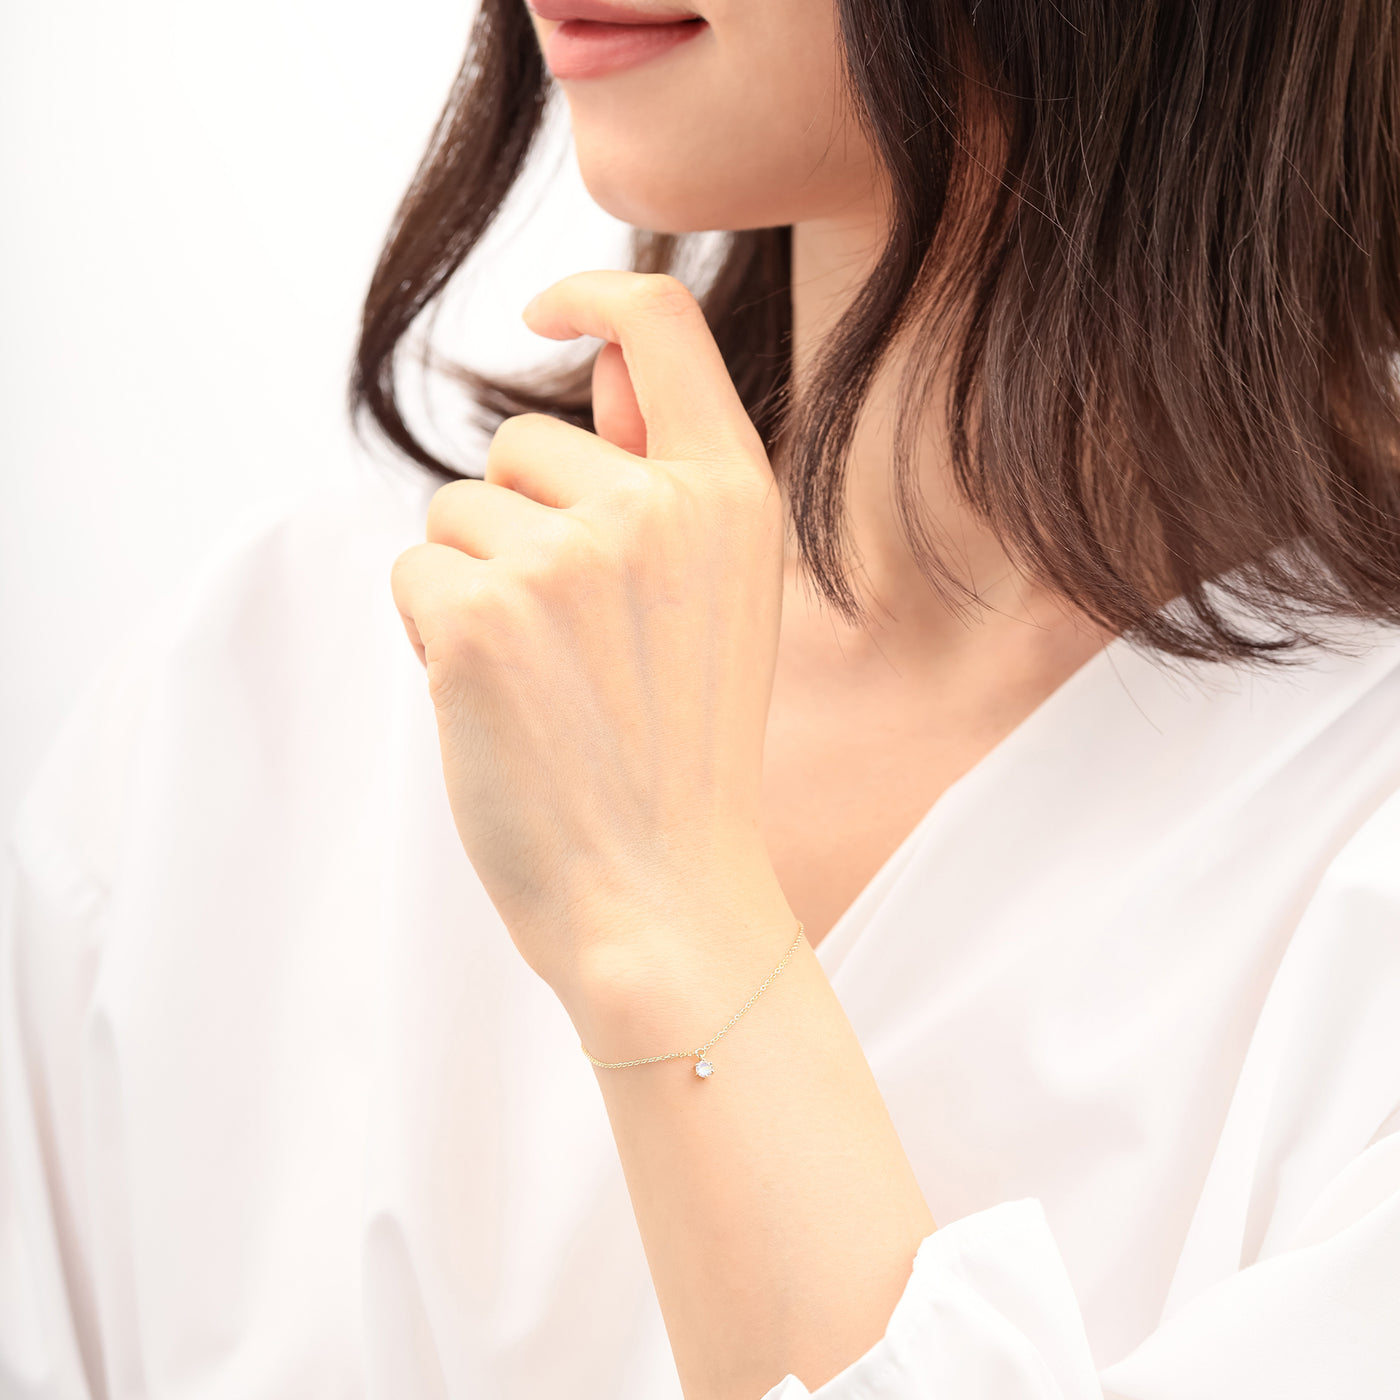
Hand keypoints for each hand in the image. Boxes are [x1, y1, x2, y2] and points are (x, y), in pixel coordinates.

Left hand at [390, 272, 792, 1006]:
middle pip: (520, 444)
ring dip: (476, 584)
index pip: (659, 318)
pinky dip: (435, 634)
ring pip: (459, 512)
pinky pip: (416, 572)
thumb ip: (664, 473)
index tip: (543, 316)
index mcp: (731, 494)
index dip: (591, 296)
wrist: (662, 893)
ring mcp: (570, 556)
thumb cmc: (682, 753)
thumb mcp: (720, 597)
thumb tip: (599, 363)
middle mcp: (656, 506)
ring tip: (543, 681)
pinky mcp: (483, 613)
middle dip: (519, 526)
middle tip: (573, 643)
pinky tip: (496, 703)